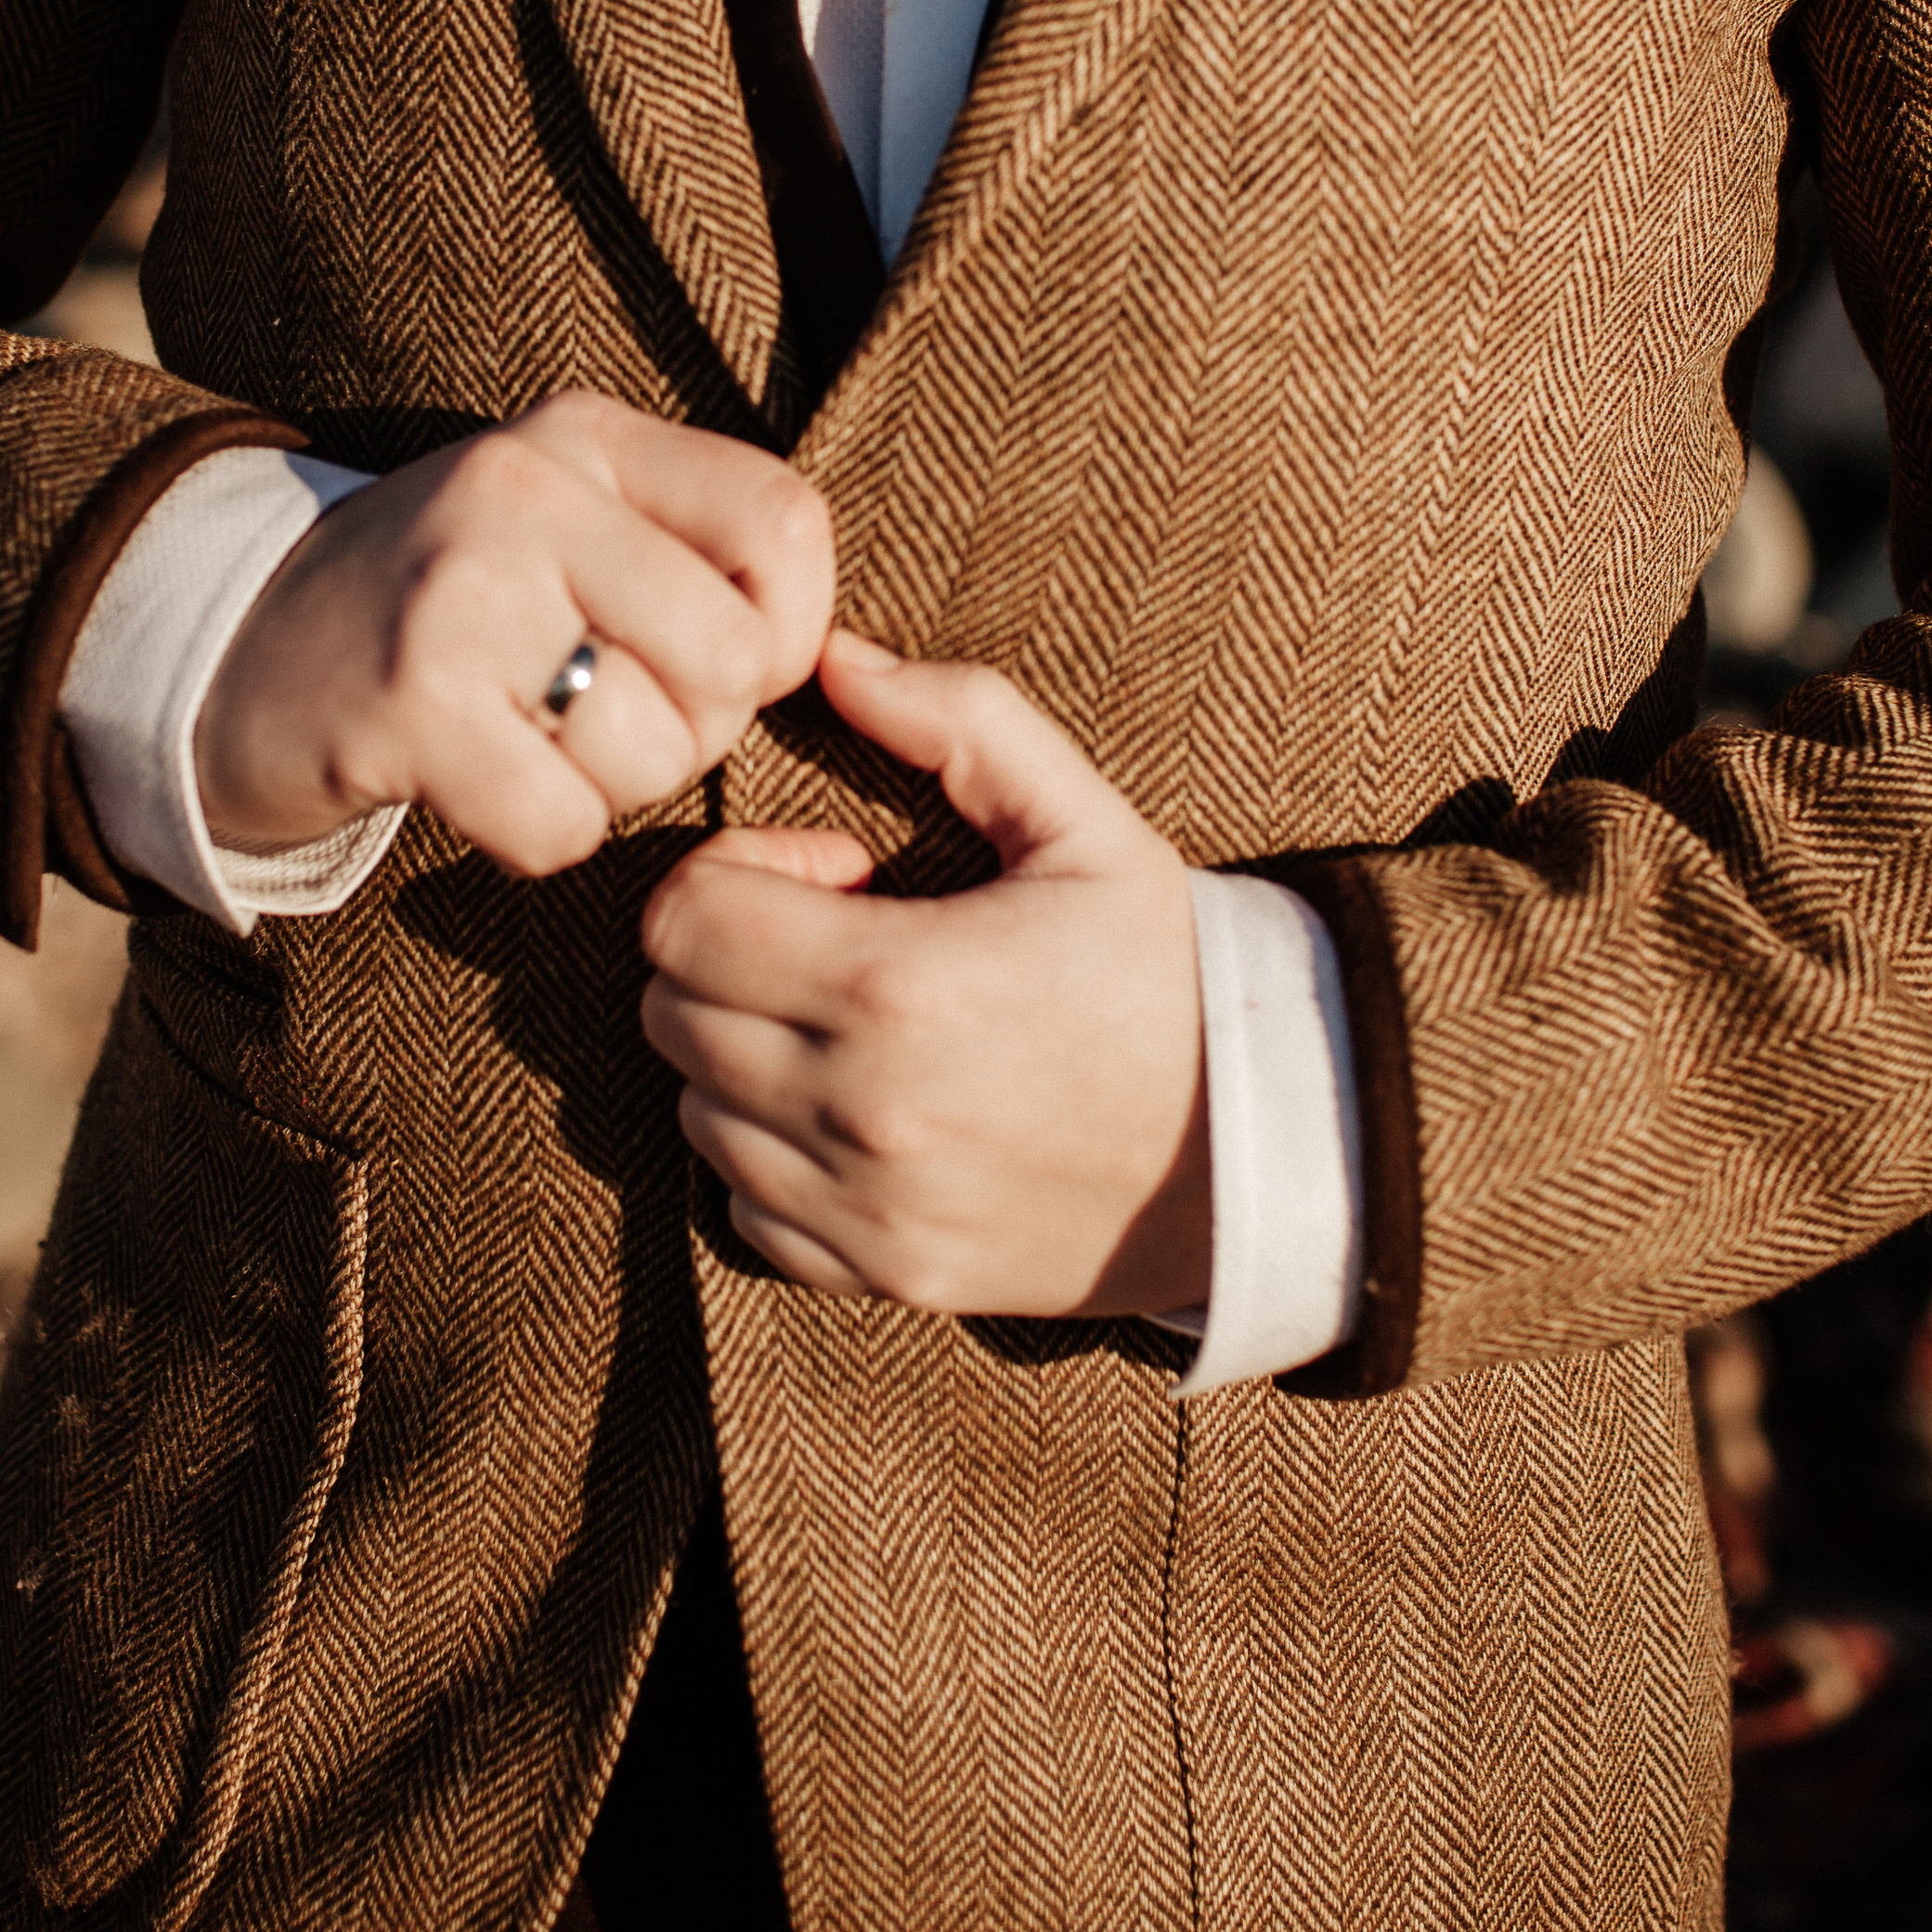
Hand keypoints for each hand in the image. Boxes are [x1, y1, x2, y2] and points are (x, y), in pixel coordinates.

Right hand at [194, 392, 834, 875]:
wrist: (226, 656)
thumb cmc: (444, 611)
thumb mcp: (565, 528)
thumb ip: (690, 553)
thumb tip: (839, 662)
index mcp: (586, 437)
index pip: (786, 522)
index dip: (792, 628)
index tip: (722, 664)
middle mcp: (526, 490)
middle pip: (735, 661)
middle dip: (694, 730)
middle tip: (601, 720)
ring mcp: (462, 593)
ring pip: (655, 755)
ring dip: (609, 791)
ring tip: (527, 744)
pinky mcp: (408, 703)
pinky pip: (563, 823)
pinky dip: (535, 838)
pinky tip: (476, 789)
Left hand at [640, 631, 1208, 1316]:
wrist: (1262, 1149)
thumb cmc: (1168, 973)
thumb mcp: (1086, 824)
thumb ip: (960, 721)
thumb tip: (835, 658)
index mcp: (897, 984)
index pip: (683, 919)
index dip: (736, 872)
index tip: (830, 873)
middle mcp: (859, 1109)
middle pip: (669, 1011)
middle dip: (730, 954)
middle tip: (838, 940)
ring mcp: (864, 1208)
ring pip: (694, 1110)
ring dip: (742, 1053)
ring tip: (853, 1026)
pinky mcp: (880, 1273)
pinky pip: (741, 1208)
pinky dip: (768, 1155)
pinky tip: (855, 1112)